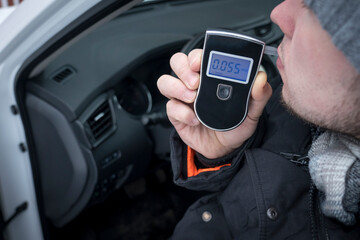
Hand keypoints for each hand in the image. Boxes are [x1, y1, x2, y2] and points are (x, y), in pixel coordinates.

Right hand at [157, 49, 271, 158]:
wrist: (226, 149)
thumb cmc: (236, 125)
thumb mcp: (252, 111)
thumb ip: (259, 94)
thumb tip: (260, 78)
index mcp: (211, 76)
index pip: (198, 56)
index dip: (195, 56)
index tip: (200, 62)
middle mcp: (194, 83)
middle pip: (177, 62)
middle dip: (183, 68)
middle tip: (196, 81)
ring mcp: (183, 98)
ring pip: (165, 81)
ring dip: (176, 87)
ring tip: (192, 97)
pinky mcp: (176, 114)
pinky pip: (170, 107)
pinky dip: (181, 112)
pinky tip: (194, 119)